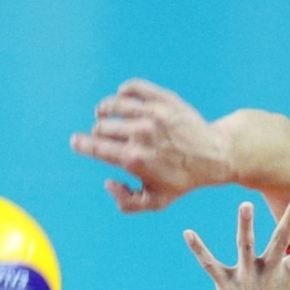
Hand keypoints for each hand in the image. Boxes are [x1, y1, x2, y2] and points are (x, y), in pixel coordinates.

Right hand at [70, 79, 230, 212]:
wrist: (213, 156)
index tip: (75, 141)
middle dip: (97, 132)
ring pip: (112, 104)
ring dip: (104, 110)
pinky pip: (132, 87)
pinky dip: (122, 92)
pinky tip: (122, 99)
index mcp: (135, 159)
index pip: (96, 147)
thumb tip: (108, 182)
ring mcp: (151, 113)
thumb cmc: (182, 181)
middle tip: (101, 135)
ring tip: (105, 114)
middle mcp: (140, 134)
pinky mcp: (162, 98)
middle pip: (102, 126)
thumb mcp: (155, 202)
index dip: (81, 144)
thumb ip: (126, 201)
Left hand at [185, 199, 289, 289]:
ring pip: (245, 245)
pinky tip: (188, 233)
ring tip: (246, 205)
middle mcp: (268, 275)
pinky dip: (199, 249)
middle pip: (280, 240)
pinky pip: (210, 264)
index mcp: (289, 280)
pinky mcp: (226, 289)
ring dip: (245, 225)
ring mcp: (246, 280)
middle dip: (289, 220)